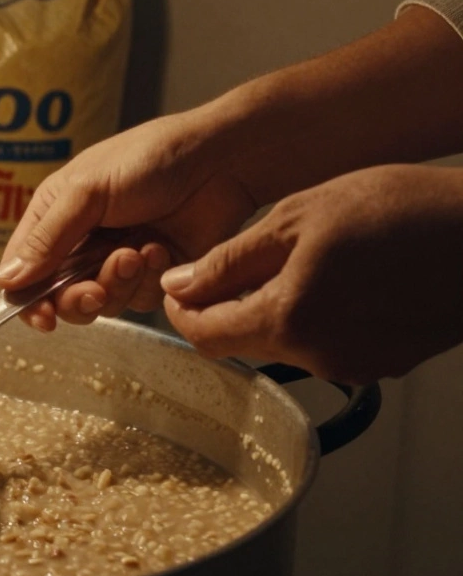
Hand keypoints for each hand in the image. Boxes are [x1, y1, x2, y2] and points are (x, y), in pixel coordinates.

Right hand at [0, 103, 259, 330]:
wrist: (220, 160)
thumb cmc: (149, 159)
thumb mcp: (87, 191)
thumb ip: (47, 239)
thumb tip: (3, 282)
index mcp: (54, 216)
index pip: (24, 270)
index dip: (28, 299)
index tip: (44, 318)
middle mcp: (81, 242)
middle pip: (61, 296)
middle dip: (79, 298)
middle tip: (98, 289)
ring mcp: (117, 260)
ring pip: (104, 303)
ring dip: (120, 283)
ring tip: (140, 251)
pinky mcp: (154, 274)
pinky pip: (140, 300)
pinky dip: (150, 280)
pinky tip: (163, 249)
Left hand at [163, 164, 462, 383]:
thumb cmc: (399, 209)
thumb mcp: (297, 216)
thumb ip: (230, 260)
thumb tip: (176, 286)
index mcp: (289, 320)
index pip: (205, 336)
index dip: (182, 312)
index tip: (178, 286)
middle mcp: (319, 357)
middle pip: (243, 342)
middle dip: (224, 308)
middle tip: (228, 265)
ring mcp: (355, 365)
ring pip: (285, 343)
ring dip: (271, 310)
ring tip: (293, 258)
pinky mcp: (386, 363)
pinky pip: (326, 346)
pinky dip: (313, 318)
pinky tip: (334, 277)